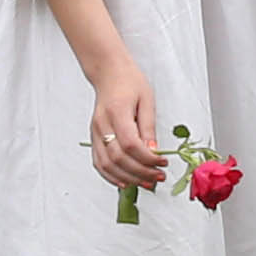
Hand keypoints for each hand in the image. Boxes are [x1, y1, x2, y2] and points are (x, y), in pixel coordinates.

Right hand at [88, 64, 166, 198]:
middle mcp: (102, 124)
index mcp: (117, 112)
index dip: (147, 159)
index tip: (162, 162)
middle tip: (158, 176)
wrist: (109, 73)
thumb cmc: (129, 82)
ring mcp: (94, 132)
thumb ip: (149, 128)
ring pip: (106, 164)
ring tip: (145, 182)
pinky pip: (98, 162)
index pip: (130, 144)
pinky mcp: (93, 137)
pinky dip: (111, 176)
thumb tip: (153, 151)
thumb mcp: (147, 100)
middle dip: (140, 172)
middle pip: (118, 158)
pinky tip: (125, 181)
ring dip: (127, 178)